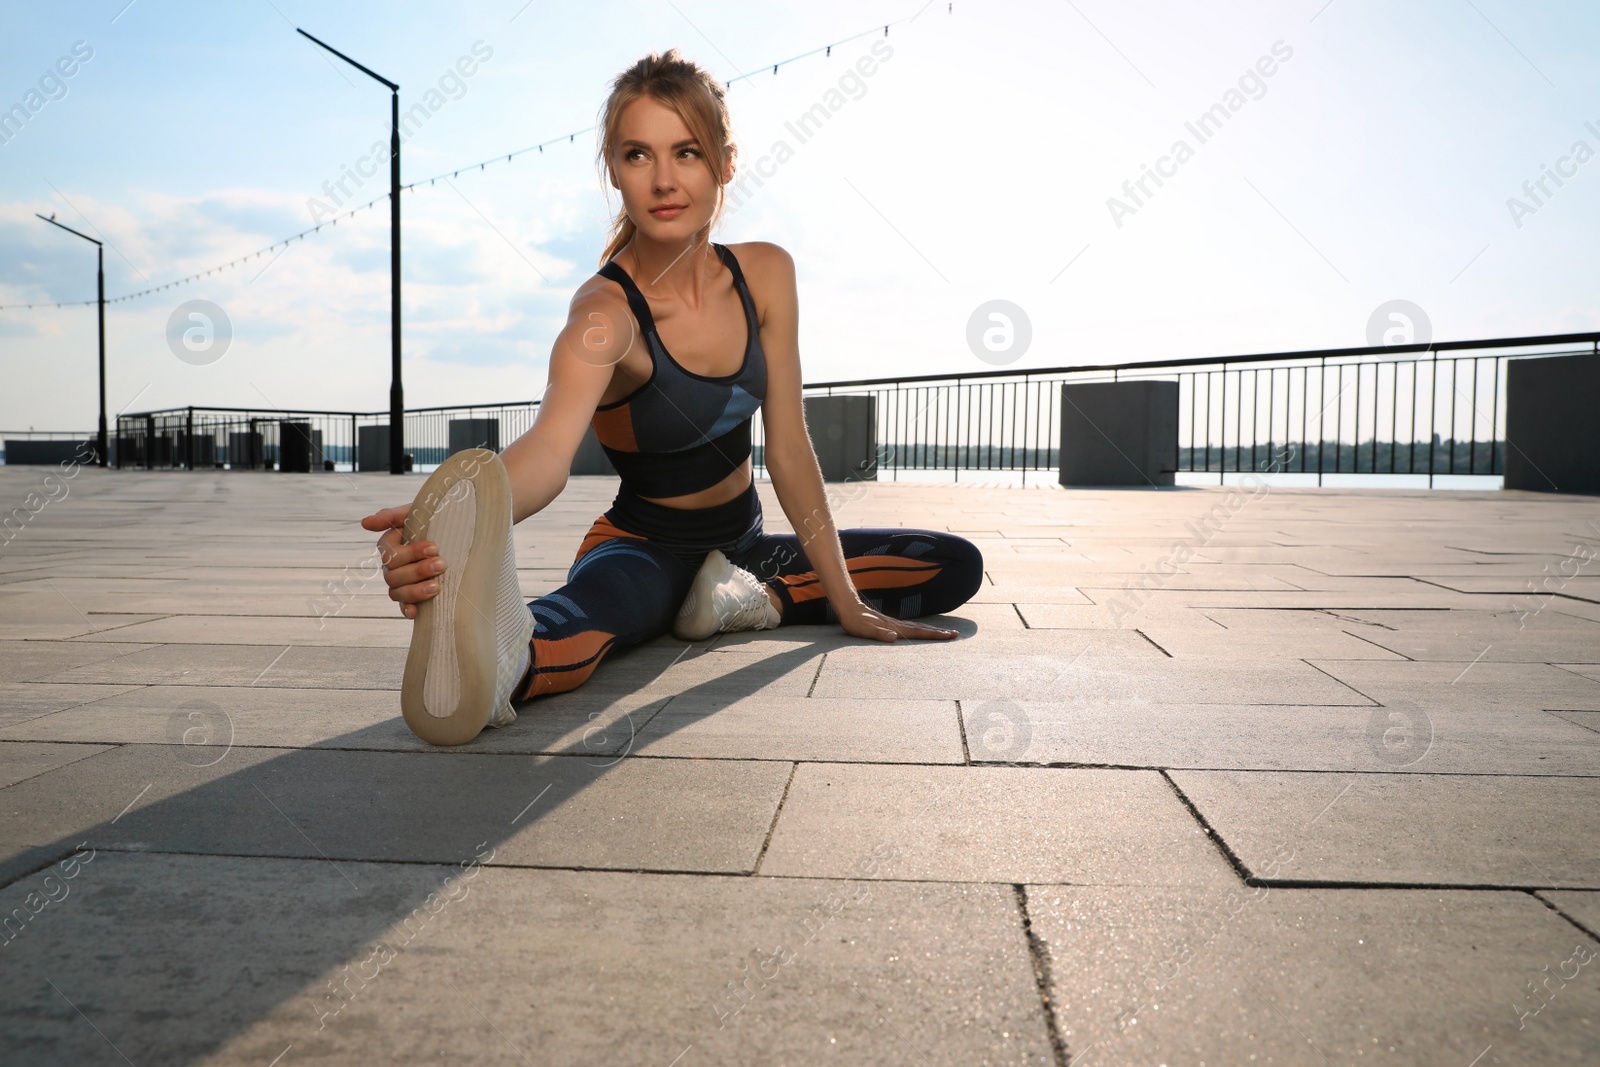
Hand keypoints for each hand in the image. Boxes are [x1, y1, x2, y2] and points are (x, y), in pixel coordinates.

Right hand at [359, 504, 442, 619]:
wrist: (453, 534)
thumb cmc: (432, 521)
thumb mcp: (415, 513)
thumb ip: (390, 516)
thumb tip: (364, 523)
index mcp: (390, 546)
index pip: (391, 554)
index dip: (411, 553)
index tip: (434, 548)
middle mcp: (391, 566)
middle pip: (394, 575)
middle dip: (418, 570)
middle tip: (441, 564)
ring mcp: (400, 583)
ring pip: (397, 592)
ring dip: (416, 591)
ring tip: (437, 586)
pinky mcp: (411, 597)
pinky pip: (402, 607)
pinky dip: (407, 610)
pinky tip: (415, 612)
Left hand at [835, 599, 958, 641]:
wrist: (849, 608)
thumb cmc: (855, 622)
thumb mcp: (865, 630)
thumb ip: (879, 633)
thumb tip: (894, 637)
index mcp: (895, 628)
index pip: (918, 632)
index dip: (934, 635)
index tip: (948, 635)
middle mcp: (897, 625)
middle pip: (923, 629)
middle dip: (939, 632)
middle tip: (955, 634)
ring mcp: (895, 623)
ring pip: (918, 628)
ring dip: (932, 630)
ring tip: (945, 632)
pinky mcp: (890, 623)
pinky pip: (911, 628)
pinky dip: (921, 630)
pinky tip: (922, 631)